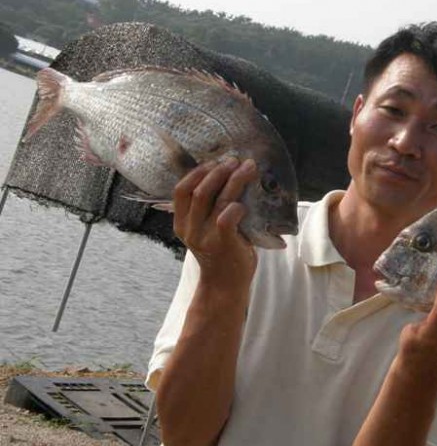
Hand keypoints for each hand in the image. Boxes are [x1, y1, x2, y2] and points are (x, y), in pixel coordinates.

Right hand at [173, 157, 257, 286]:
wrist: (225, 285)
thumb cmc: (221, 253)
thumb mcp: (206, 230)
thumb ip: (209, 209)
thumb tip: (228, 176)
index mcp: (181, 223)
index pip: (181, 190)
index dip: (197, 172)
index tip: (213, 161)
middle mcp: (189, 229)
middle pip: (199, 191)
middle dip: (218, 171)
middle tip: (234, 160)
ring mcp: (205, 236)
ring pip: (217, 200)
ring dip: (234, 180)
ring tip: (247, 168)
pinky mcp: (223, 242)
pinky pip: (227, 217)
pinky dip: (237, 205)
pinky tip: (245, 203)